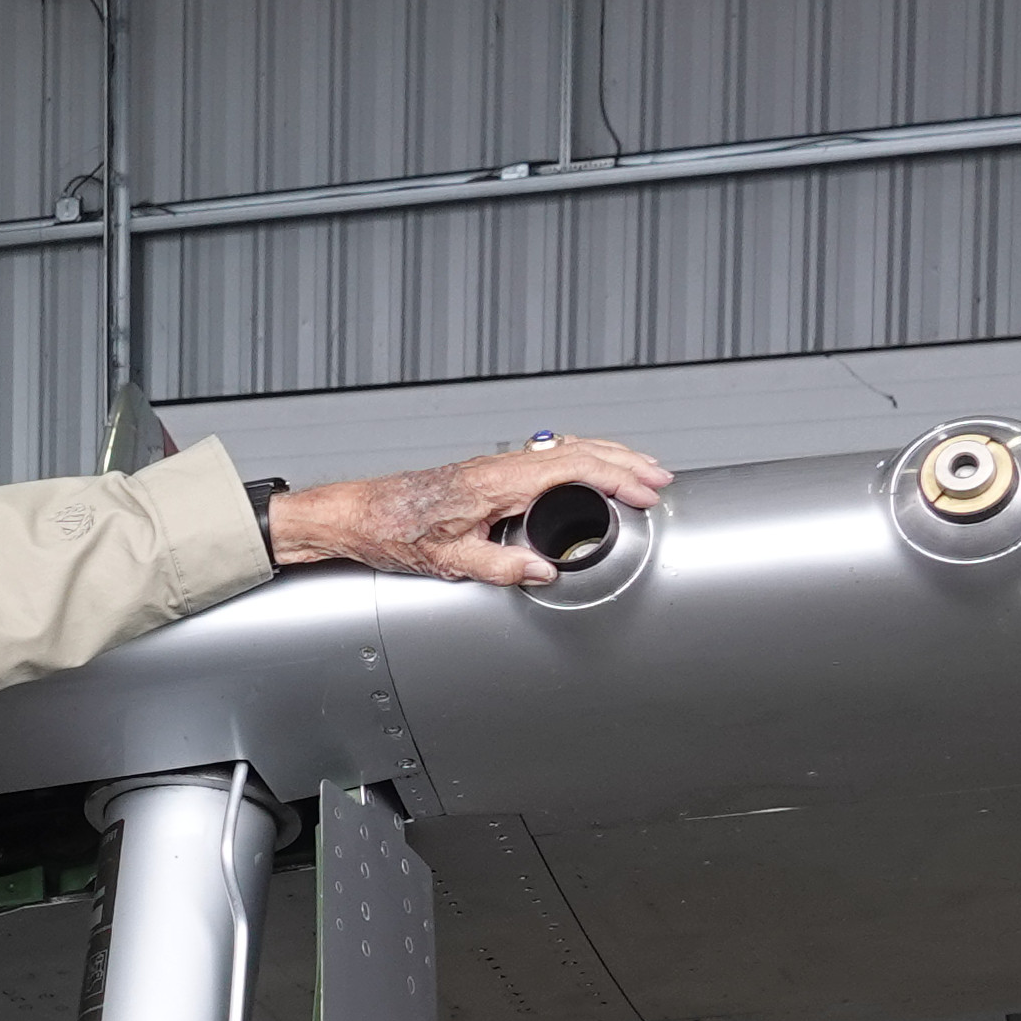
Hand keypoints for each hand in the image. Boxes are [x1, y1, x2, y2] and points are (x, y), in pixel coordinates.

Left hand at [267, 437, 668, 587]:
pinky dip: (579, 456)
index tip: (647, 494)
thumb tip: (545, 572)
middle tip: (660, 479)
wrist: (359, 513)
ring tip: (639, 470)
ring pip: (564, 448)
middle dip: (627, 462)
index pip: (576, 467)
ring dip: (607, 455)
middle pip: (579, 450)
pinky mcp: (488, 472)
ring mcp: (495, 466)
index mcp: (499, 483)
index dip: (619, 478)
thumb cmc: (394, 532)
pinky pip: (546, 455)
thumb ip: (501, 567)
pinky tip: (589, 466)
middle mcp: (500, 467)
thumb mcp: (449, 561)